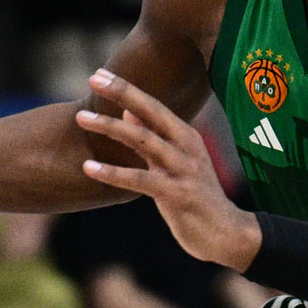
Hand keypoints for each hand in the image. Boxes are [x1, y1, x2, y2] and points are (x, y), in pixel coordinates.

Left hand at [74, 68, 259, 269]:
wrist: (225, 233)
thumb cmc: (195, 197)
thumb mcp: (175, 163)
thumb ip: (153, 138)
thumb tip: (128, 110)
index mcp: (186, 136)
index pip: (153, 105)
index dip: (127, 88)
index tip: (99, 74)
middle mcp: (187, 147)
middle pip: (152, 113)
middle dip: (122, 93)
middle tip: (93, 80)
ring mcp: (184, 169)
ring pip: (144, 140)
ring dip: (111, 127)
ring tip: (82, 118)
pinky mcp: (177, 194)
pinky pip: (140, 179)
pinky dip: (113, 172)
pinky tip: (89, 167)